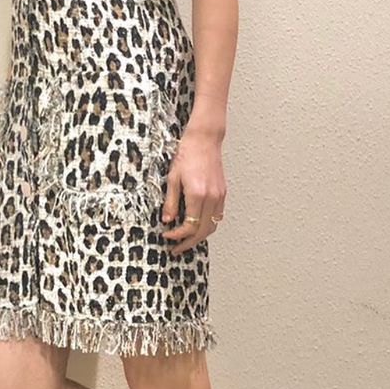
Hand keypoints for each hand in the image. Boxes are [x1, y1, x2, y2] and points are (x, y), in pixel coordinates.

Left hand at [160, 127, 225, 253]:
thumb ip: (170, 201)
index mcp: (197, 194)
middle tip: (176, 248)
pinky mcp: (222, 192)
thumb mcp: (172, 178)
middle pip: (202, 231)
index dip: (177, 235)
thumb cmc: (187, 154)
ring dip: (199, 236)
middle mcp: (211, 198)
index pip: (189, 225)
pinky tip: (197, 225)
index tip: (167, 236)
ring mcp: (219, 196)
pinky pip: (217, 216)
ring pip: (212, 226)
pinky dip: (208, 225)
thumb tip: (167, 219)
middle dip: (188, 243)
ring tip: (186, 240)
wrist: (204, 140)